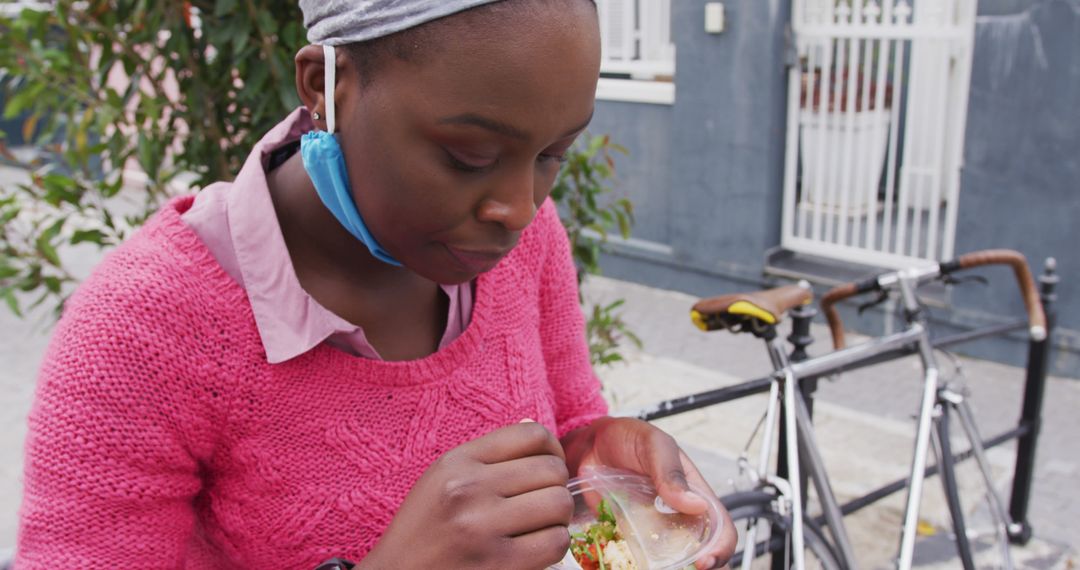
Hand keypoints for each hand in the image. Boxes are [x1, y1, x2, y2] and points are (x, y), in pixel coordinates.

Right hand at [361, 421, 572, 569]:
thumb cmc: (422, 532)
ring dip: (556, 518)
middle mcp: (469, 489)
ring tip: (537, 527)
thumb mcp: (440, 481)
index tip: (548, 468)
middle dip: (555, 488)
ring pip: (559, 505)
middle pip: (552, 470)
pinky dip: (553, 546)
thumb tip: (537, 433)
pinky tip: (533, 549)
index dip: (553, 450)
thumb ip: (487, 458)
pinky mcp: (499, 565)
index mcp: (456, 462)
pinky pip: (556, 542)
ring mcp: (483, 528)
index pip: (531, 435)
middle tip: (541, 505)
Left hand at [562, 417, 736, 568]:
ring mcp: (652, 528)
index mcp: (694, 493)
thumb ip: (670, 471)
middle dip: (694, 566)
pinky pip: (634, 558)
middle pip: (699, 552)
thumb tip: (697, 504)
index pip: (720, 528)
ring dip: (665, 568)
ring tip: (651, 568)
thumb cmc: (627, 438)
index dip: (720, 548)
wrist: (589, 443)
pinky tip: (622, 563)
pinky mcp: (628, 535)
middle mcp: (677, 515)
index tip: (705, 561)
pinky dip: (630, 564)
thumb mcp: (652, 445)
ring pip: (669, 561)